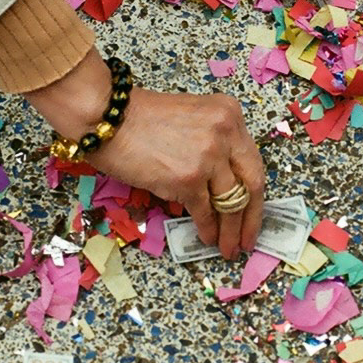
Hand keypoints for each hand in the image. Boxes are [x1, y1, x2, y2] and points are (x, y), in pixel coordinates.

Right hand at [24, 54, 265, 258]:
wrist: (106, 116)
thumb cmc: (139, 118)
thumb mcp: (192, 120)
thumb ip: (213, 144)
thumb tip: (222, 187)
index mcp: (229, 114)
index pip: (252, 161)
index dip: (256, 192)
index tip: (254, 213)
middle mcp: (226, 132)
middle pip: (252, 184)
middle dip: (251, 218)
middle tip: (247, 240)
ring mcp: (209, 156)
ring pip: (232, 203)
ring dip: (230, 231)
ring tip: (228, 248)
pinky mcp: (189, 178)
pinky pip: (205, 211)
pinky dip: (207, 229)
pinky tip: (207, 238)